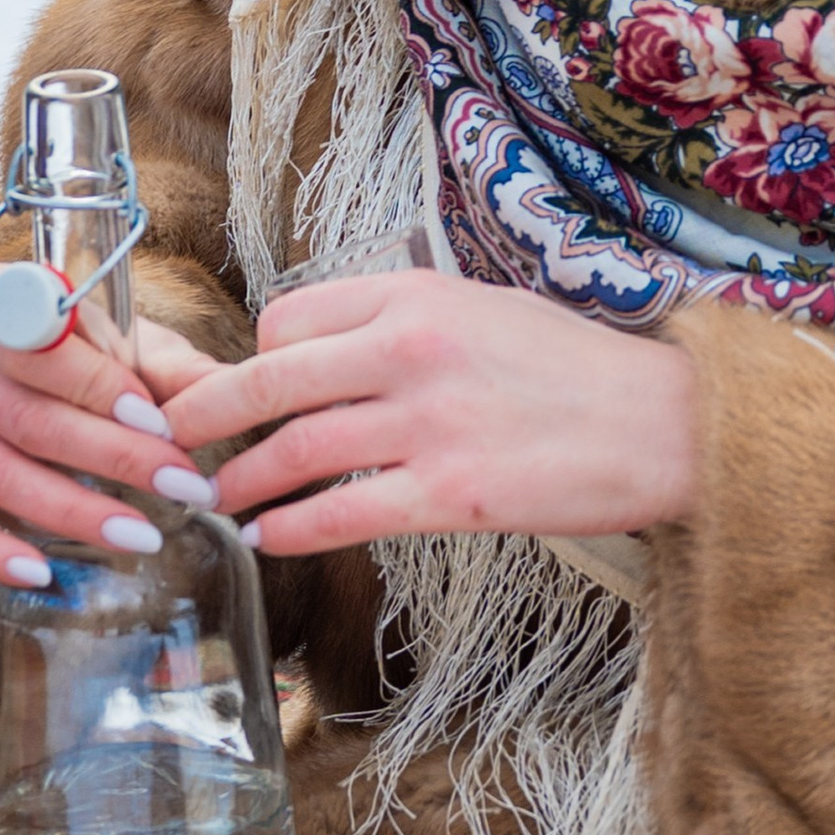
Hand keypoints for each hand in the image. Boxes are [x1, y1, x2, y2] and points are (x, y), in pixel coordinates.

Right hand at [0, 281, 215, 585]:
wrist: (20, 353)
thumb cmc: (84, 345)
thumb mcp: (128, 340)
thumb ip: (172, 367)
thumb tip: (230, 399)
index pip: (38, 344)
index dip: (98, 386)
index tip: (161, 423)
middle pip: (24, 416)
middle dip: (111, 456)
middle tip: (181, 486)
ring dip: (71, 510)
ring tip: (141, 536)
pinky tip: (41, 573)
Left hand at [160, 272, 698, 555]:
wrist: (666, 427)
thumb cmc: (577, 370)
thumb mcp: (486, 310)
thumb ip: (406, 321)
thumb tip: (330, 351)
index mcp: (417, 295)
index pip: (290, 320)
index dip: (253, 361)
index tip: (242, 393)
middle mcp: (411, 349)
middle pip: (269, 381)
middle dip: (203, 417)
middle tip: (168, 445)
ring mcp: (428, 423)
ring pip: (294, 451)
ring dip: (240, 483)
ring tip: (217, 504)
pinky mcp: (451, 493)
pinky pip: (342, 514)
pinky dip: (292, 529)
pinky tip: (271, 539)